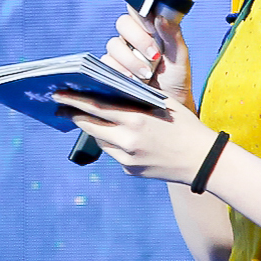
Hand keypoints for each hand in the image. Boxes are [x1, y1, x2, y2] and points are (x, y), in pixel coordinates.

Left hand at [50, 89, 216, 184]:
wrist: (203, 161)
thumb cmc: (184, 125)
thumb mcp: (162, 104)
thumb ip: (135, 99)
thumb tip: (108, 90)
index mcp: (136, 120)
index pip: (96, 107)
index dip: (74, 100)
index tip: (58, 93)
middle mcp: (128, 141)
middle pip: (91, 125)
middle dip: (74, 114)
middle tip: (61, 106)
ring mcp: (127, 159)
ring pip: (101, 140)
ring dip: (94, 128)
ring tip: (86, 117)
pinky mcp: (130, 171)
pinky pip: (114, 153)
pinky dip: (113, 142)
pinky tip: (117, 134)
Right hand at [100, 7, 193, 108]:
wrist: (168, 107)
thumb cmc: (176, 79)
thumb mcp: (180, 57)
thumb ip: (173, 35)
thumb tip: (161, 17)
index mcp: (149, 28)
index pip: (138, 9)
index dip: (141, 13)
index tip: (152, 27)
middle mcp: (132, 37)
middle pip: (123, 23)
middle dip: (139, 39)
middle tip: (154, 56)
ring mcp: (120, 53)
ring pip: (114, 44)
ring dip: (130, 59)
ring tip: (146, 74)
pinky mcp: (111, 69)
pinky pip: (106, 63)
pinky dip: (120, 71)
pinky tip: (132, 80)